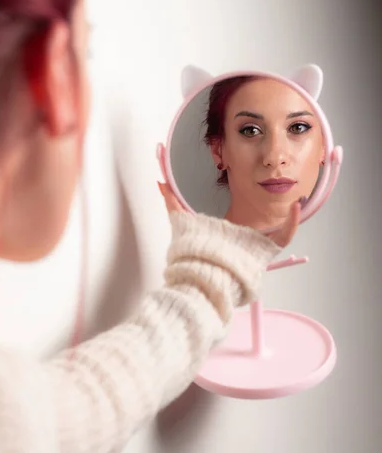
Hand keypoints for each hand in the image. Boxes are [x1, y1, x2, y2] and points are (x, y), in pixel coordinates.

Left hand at [158, 179, 301, 248]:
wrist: (201, 275)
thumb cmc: (194, 253)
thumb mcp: (182, 221)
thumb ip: (172, 201)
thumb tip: (160, 182)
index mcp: (227, 235)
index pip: (242, 220)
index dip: (252, 205)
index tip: (257, 187)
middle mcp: (243, 240)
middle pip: (261, 224)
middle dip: (270, 210)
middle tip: (280, 189)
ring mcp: (255, 246)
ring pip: (276, 231)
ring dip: (287, 216)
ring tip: (295, 199)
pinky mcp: (265, 252)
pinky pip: (284, 238)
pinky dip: (292, 224)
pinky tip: (295, 207)